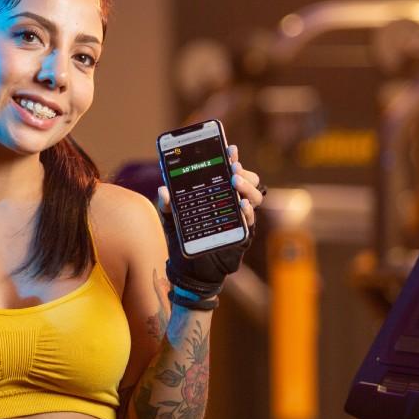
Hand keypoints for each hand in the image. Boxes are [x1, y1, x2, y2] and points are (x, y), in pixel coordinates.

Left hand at [156, 145, 263, 298]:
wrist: (189, 270)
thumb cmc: (183, 239)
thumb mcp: (171, 219)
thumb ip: (167, 204)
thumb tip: (163, 189)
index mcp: (217, 193)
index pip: (230, 171)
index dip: (232, 158)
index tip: (229, 148)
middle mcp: (231, 202)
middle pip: (248, 181)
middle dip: (243, 171)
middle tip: (232, 167)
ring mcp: (239, 218)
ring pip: (255, 197)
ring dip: (247, 187)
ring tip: (235, 182)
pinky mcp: (242, 233)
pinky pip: (250, 220)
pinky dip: (248, 210)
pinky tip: (241, 204)